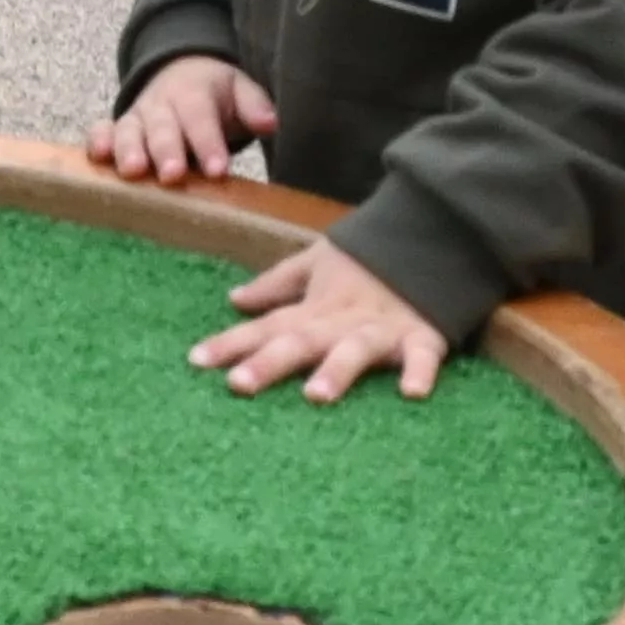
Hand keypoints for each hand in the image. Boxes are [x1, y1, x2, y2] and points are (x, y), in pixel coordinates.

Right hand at [88, 54, 272, 185]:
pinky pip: (101, 131)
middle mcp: (162, 105)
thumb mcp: (239, 89)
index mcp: (194, 94)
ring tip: (133, 172)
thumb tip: (270, 123)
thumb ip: (253, 105)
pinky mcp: (117, 128)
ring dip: (129, 150)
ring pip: (129, 131)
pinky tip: (97, 158)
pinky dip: (97, 142)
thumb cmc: (213, 93)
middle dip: (167, 152)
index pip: (201, 118)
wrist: (179, 70)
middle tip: (173, 176)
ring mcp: (137, 116)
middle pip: (163, 128)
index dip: (208, 144)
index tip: (218, 170)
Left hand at [192, 236, 449, 405]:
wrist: (427, 229)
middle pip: (301, 341)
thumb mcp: (317, 261)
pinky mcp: (422, 335)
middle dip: (270, 362)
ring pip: (355, 349)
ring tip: (316, 396)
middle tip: (238, 385)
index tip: (196, 360)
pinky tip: (411, 393)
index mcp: (315, 306)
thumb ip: (277, 284)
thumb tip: (233, 300)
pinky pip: (422, 355)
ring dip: (337, 370)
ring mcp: (382, 328)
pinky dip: (419, 370)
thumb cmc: (368, 256)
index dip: (232, 343)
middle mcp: (342, 319)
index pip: (267, 326)